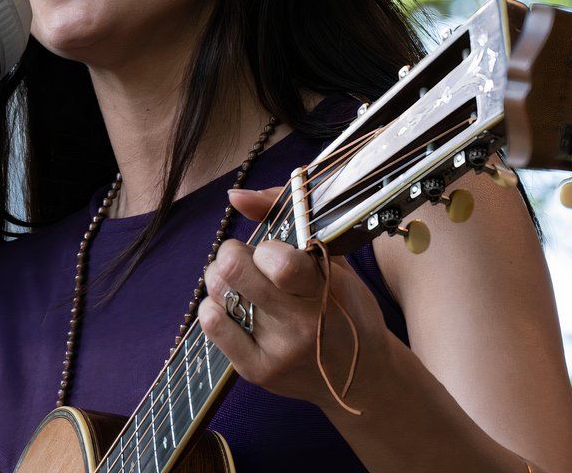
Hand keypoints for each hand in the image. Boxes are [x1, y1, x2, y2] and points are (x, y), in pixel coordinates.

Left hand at [197, 186, 392, 409]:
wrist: (360, 377)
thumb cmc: (346, 307)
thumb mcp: (335, 259)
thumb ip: (290, 217)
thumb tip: (234, 195)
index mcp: (327, 290)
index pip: (279, 263)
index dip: (264, 247)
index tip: (271, 250)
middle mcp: (301, 324)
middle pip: (233, 271)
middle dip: (232, 253)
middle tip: (244, 258)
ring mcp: (277, 350)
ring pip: (218, 293)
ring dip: (221, 279)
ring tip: (240, 283)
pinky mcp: (256, 371)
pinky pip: (212, 325)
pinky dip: (212, 306)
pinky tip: (230, 305)